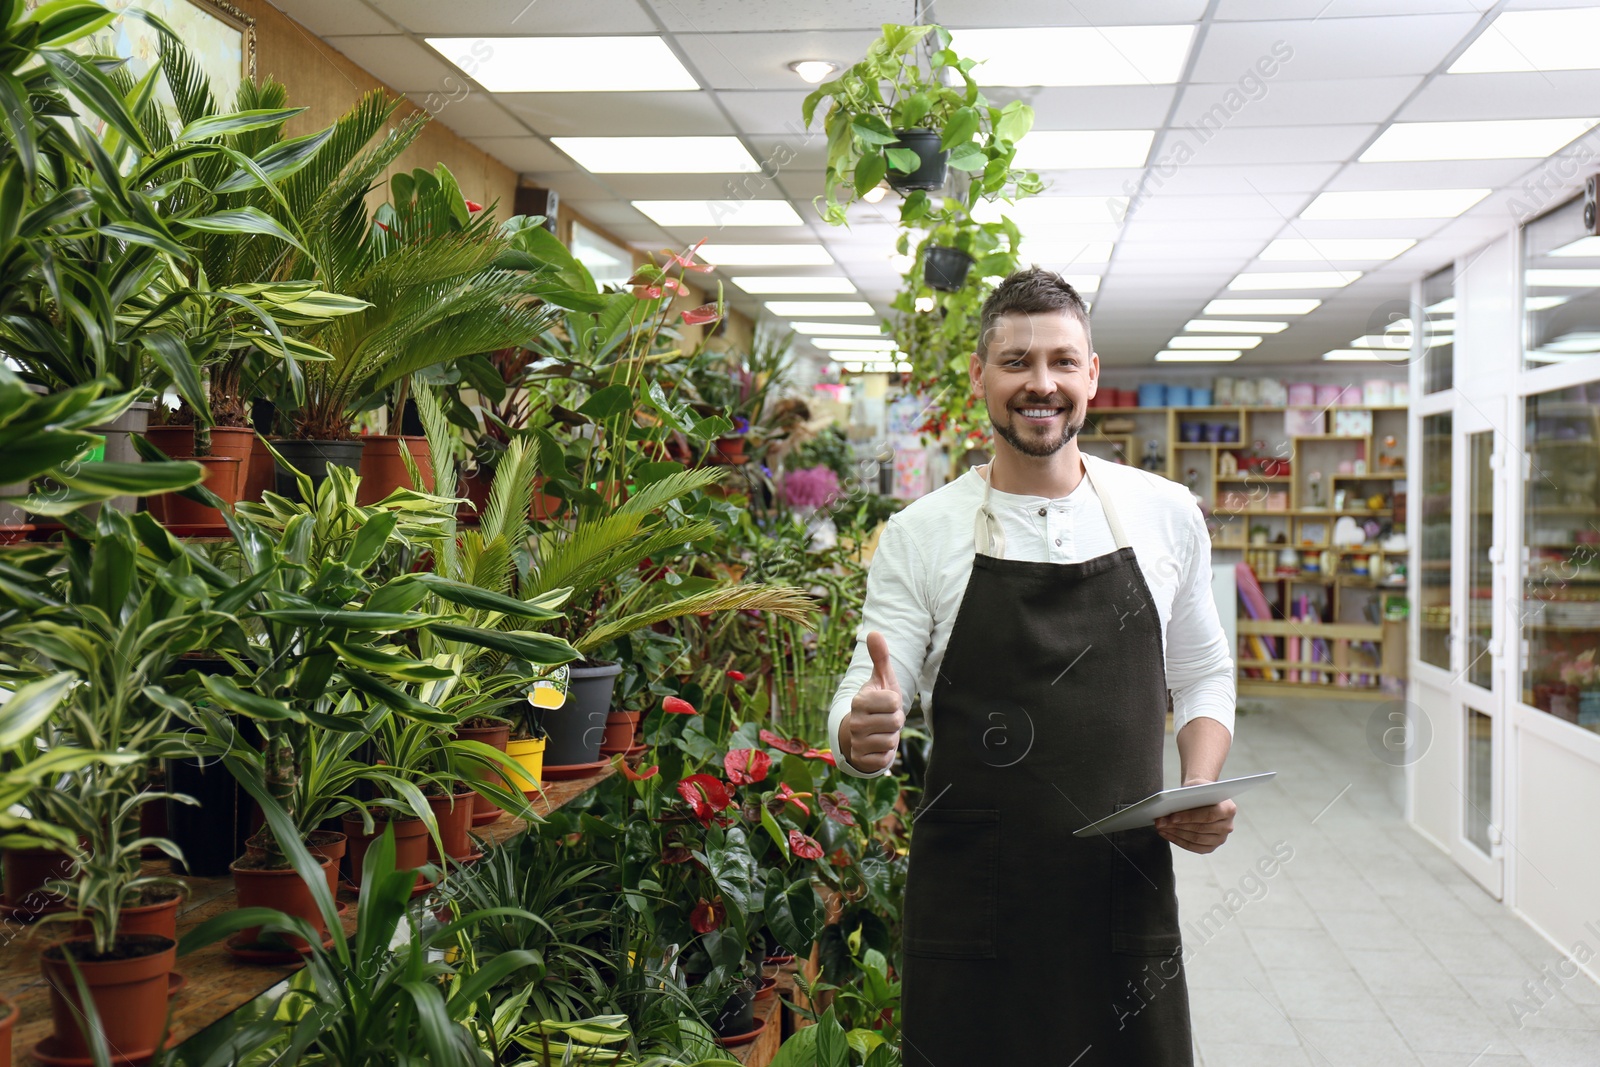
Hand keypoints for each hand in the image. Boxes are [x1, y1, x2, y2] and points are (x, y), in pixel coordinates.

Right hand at [846, 632, 903, 774]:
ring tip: (882, 732)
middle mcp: (855, 721)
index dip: (895, 704)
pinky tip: (878, 746)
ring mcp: (856, 742)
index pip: (893, 702)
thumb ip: (880, 657)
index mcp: (860, 700)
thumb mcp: (881, 680)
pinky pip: (885, 758)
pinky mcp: (861, 759)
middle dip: (895, 721)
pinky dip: (886, 753)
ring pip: (891, 740)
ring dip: (891, 737)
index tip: (887, 704)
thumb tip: (873, 631)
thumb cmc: (876, 703)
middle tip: (885, 719)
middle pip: (895, 722)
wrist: (860, 732)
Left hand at [1154, 778, 1235, 854]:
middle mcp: (1228, 826)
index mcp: (1229, 809)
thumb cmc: (1199, 790)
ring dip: (1175, 834)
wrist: (1204, 796)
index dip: (1190, 817)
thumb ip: (1188, 795)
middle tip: (1160, 822)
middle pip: (1201, 829)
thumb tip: (1170, 806)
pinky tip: (1166, 834)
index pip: (1209, 815)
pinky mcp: (1212, 846)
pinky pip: (1194, 847)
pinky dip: (1178, 841)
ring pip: (1196, 839)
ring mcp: (1221, 838)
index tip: (1172, 817)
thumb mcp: (1196, 786)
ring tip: (1160, 827)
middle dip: (1178, 826)